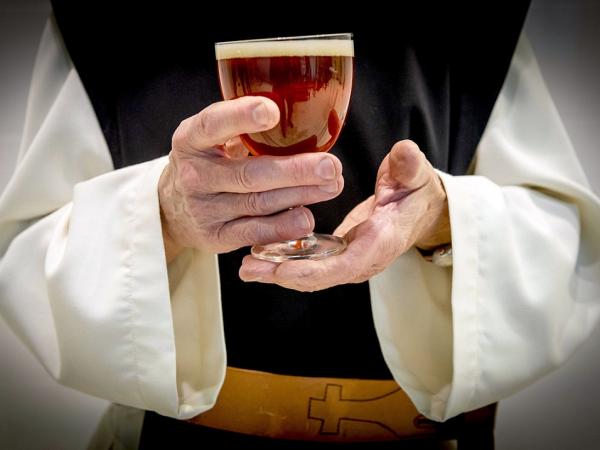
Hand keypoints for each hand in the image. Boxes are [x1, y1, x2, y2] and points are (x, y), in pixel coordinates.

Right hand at [159, 96, 343, 261]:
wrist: (174, 208)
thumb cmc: (208, 162)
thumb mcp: (212, 138)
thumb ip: (243, 127)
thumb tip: (307, 114)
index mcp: (191, 140)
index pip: (213, 125)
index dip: (241, 117)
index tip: (272, 111)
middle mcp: (194, 175)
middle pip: (249, 174)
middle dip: (295, 170)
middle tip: (330, 165)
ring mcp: (204, 209)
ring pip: (258, 203)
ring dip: (300, 195)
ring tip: (332, 185)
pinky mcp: (216, 236)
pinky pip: (254, 233)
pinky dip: (283, 227)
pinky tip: (306, 218)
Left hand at [239, 140, 449, 290]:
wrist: (421, 210)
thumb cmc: (416, 191)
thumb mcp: (416, 175)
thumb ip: (410, 166)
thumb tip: (404, 152)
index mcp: (382, 241)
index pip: (347, 265)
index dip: (314, 270)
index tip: (283, 270)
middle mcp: (364, 259)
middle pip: (321, 276)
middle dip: (284, 275)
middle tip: (249, 270)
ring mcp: (350, 261)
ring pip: (312, 274)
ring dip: (279, 272)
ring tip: (247, 267)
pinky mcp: (339, 255)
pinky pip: (311, 263)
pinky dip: (286, 261)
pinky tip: (260, 254)